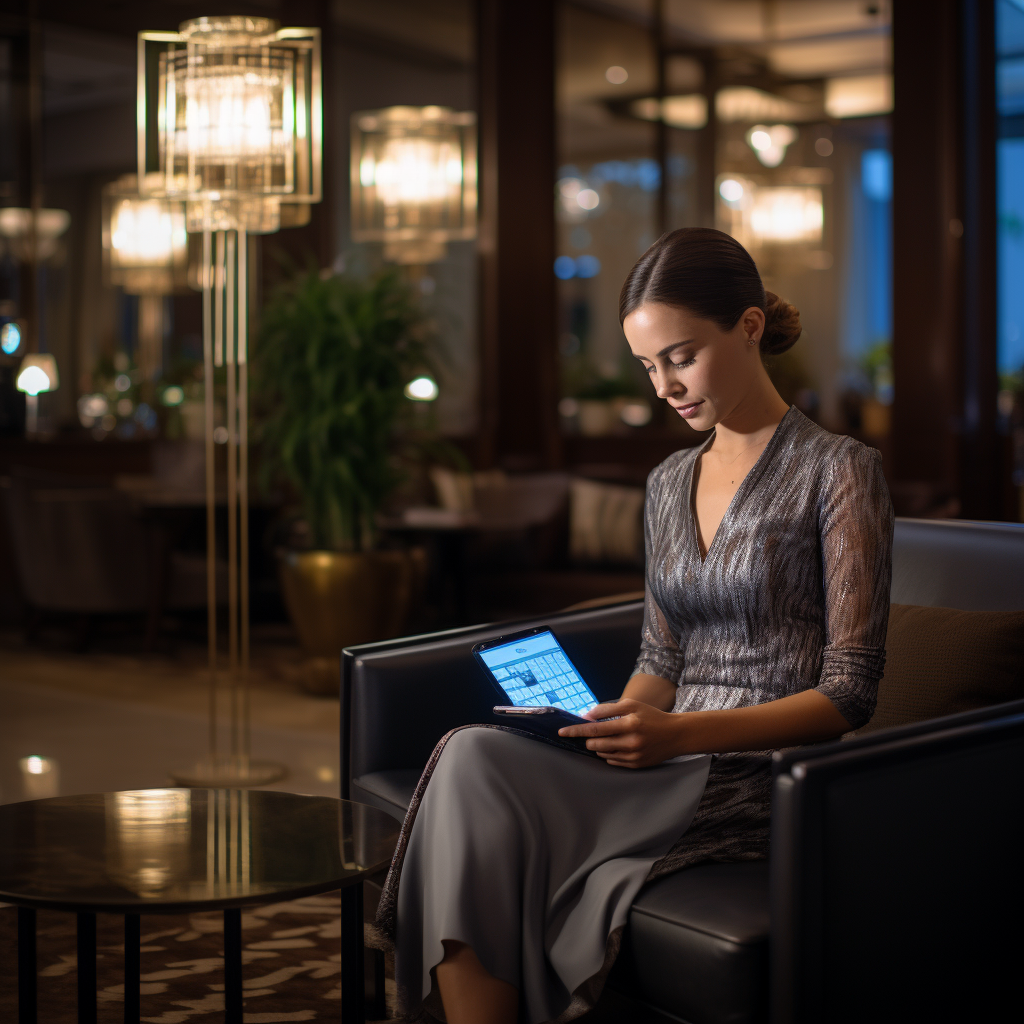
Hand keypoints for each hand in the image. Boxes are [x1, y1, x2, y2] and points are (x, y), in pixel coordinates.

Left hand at [558, 699, 686, 767]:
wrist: (675, 735)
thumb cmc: (650, 716)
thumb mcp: (631, 705)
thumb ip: (607, 709)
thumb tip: (586, 716)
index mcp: (629, 723)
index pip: (595, 729)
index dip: (576, 731)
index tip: (561, 732)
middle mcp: (631, 742)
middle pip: (596, 744)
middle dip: (588, 739)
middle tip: (591, 733)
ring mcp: (634, 756)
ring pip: (603, 754)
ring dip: (598, 746)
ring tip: (609, 738)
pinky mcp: (636, 765)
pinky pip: (612, 761)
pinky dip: (609, 753)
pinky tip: (617, 746)